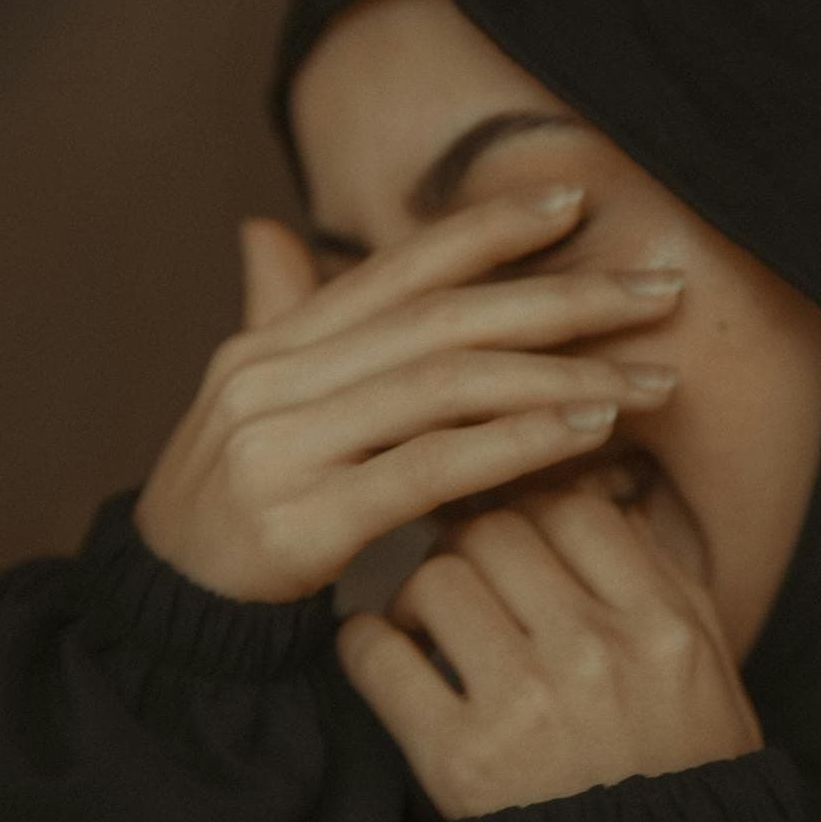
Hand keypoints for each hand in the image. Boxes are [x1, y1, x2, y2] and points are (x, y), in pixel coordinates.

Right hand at [133, 186, 684, 600]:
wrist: (161, 619)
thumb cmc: (232, 503)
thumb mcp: (251, 403)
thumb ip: (279, 316)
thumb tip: (266, 227)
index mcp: (271, 344)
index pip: (399, 267)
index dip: (490, 227)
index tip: (577, 202)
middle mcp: (273, 379)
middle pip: (444, 318)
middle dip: (563, 298)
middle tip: (659, 293)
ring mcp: (282, 448)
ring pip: (448, 385)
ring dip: (561, 375)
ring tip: (645, 378)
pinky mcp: (302, 522)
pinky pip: (430, 469)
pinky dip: (516, 443)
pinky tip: (585, 432)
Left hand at [336, 484, 762, 818]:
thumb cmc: (679, 769)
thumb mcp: (705, 669)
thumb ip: (667, 579)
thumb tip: (614, 497)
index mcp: (660, 625)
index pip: (572, 510)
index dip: (532, 513)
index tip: (518, 540)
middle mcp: (595, 653)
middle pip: (496, 532)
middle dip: (468, 546)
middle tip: (463, 575)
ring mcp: (526, 705)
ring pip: (437, 579)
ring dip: (417, 594)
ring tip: (425, 622)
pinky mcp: (460, 760)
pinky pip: (380, 658)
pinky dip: (365, 645)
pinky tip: (379, 651)